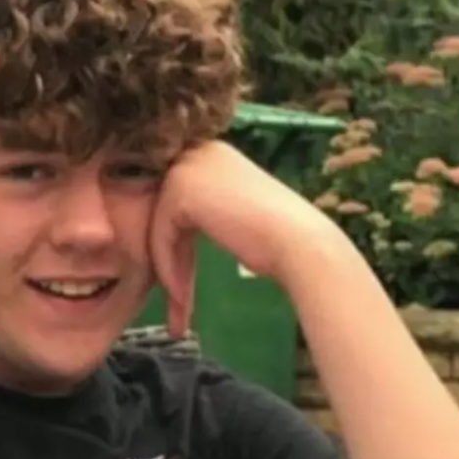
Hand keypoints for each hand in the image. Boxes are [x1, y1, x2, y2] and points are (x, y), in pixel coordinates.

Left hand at [150, 140, 325, 336]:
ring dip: (168, 268)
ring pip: (159, 225)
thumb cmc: (277, 235)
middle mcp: (197, 152)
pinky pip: (160, 234)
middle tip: (178, 298)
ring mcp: (187, 167)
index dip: (175, 242)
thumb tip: (175, 227)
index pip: (177, 200)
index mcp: (212, 153)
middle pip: (165, 212)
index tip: (180, 281)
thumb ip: (206, 209)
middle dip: (168, 257)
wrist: (298, 241)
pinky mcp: (179, 190)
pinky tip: (180, 296)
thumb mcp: (234, 211)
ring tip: (180, 306)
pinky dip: (168, 266)